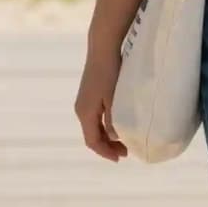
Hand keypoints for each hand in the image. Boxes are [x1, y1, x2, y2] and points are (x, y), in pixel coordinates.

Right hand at [75, 45, 126, 161]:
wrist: (102, 48)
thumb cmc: (110, 72)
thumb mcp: (114, 98)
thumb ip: (113, 120)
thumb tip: (114, 137)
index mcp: (85, 113)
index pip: (92, 141)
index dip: (106, 152)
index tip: (121, 158)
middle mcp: (81, 109)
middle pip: (92, 135)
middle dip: (108, 146)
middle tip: (126, 152)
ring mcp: (84, 102)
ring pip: (94, 127)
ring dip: (107, 137)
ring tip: (124, 141)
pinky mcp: (89, 95)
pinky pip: (95, 118)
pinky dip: (105, 126)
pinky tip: (117, 125)